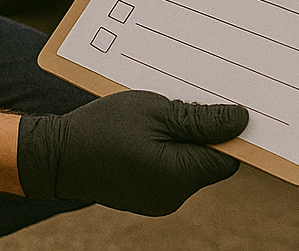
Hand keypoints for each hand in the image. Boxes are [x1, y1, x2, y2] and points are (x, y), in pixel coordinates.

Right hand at [17, 90, 247, 214]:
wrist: (57, 155)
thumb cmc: (103, 127)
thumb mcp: (155, 111)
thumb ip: (200, 119)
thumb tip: (241, 121)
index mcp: (179, 175)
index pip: (229, 157)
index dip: (234, 131)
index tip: (233, 103)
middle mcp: (174, 195)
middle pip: (211, 161)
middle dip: (208, 131)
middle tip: (196, 98)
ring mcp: (159, 199)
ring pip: (191, 164)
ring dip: (187, 139)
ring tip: (167, 112)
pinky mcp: (146, 195)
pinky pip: (172, 170)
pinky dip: (170, 150)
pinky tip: (155, 129)